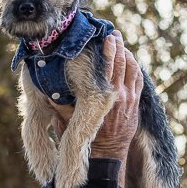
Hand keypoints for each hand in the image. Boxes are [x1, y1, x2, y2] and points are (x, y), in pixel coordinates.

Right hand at [52, 31, 141, 162]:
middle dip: (119, 46)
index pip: (108, 66)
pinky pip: (138, 80)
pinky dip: (135, 68)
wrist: (106, 153)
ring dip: (128, 55)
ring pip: (133, 70)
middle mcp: (119, 96)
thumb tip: (48, 92)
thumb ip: (62, 106)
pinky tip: (130, 61)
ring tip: (122, 44)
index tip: (107, 36)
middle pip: (122, 64)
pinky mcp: (135, 104)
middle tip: (115, 33)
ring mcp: (130, 99)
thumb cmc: (86, 137)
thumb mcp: (70, 121)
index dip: (109, 49)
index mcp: (104, 97)